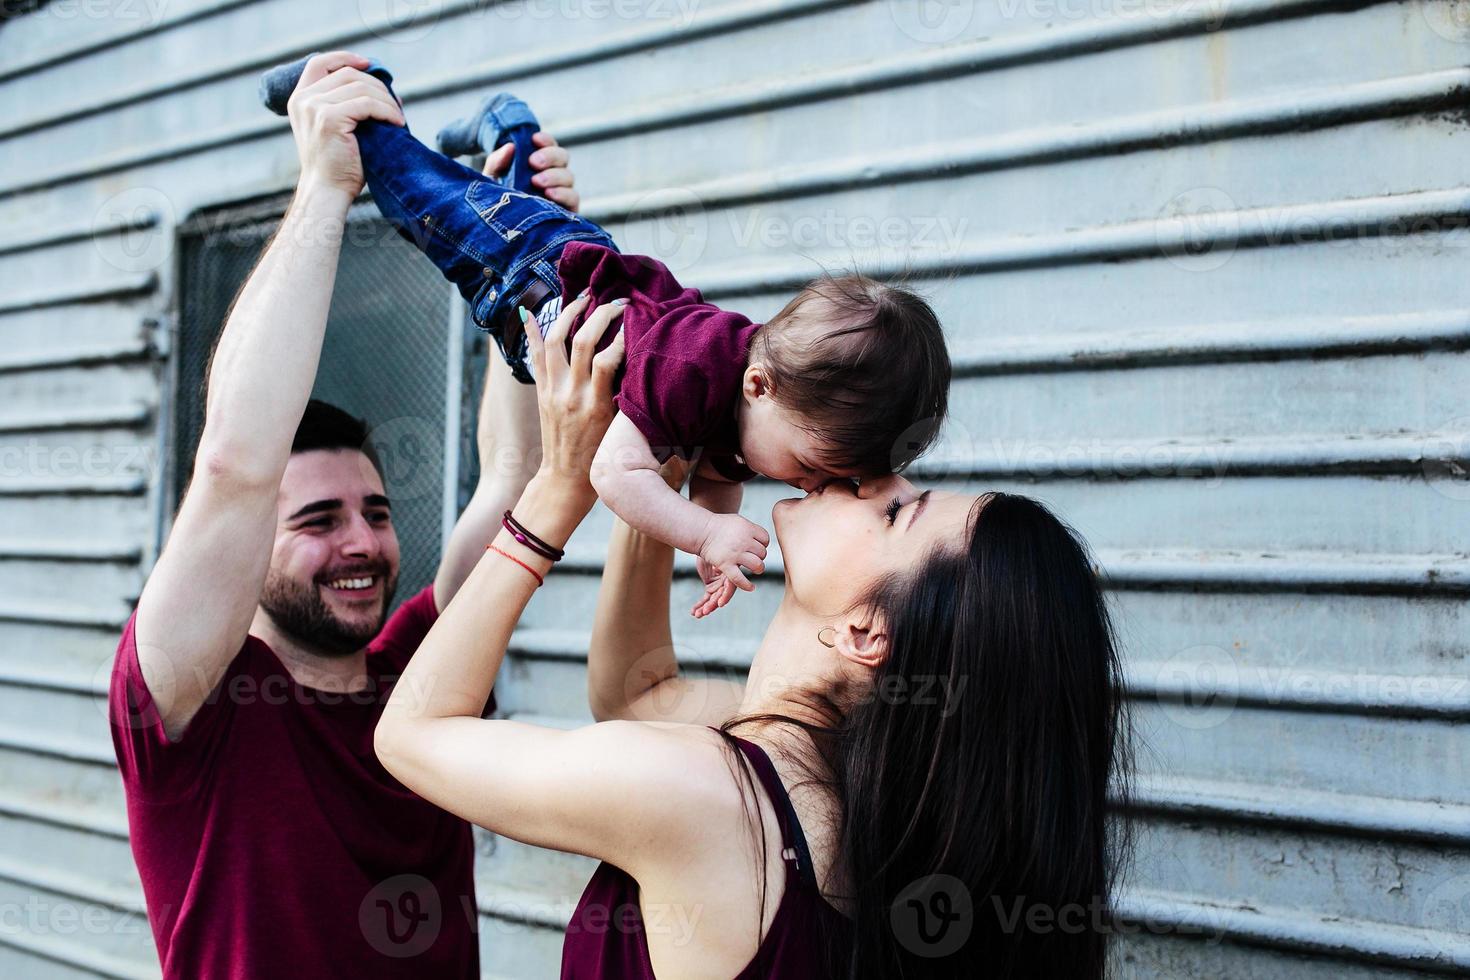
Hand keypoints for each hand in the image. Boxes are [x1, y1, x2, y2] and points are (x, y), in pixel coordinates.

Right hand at [286, 51, 402, 203]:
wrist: (328, 191)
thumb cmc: (338, 165)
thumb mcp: (334, 127)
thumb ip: (343, 104)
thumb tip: (380, 85)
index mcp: (299, 99)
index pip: (320, 63)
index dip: (346, 57)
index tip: (369, 64)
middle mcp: (303, 100)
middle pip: (348, 74)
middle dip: (377, 86)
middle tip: (396, 104)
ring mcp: (314, 108)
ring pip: (360, 87)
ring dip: (386, 100)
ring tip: (398, 117)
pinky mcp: (329, 119)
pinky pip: (367, 104)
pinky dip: (387, 111)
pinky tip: (396, 123)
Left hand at [483, 131, 579, 210]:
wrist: (496, 235)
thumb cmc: (494, 204)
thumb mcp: (490, 181)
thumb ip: (497, 162)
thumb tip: (510, 147)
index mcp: (537, 165)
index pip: (549, 146)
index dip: (545, 140)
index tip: (534, 139)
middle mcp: (552, 177)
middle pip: (563, 158)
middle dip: (550, 156)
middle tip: (533, 163)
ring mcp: (561, 194)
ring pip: (569, 177)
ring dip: (555, 176)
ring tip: (537, 183)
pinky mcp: (566, 213)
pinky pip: (573, 199)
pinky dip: (564, 194)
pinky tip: (549, 195)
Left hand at [524, 295, 626, 502]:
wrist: (565, 478)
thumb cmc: (600, 456)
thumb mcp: (618, 427)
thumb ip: (623, 394)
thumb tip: (633, 358)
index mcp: (596, 406)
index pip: (607, 359)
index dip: (622, 335)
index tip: (635, 319)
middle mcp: (571, 395)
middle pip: (582, 342)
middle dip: (601, 315)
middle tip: (617, 304)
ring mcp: (552, 392)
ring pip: (556, 341)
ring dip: (569, 314)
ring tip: (583, 298)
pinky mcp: (541, 392)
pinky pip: (535, 356)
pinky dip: (532, 332)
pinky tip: (529, 311)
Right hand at [692, 513, 767, 617]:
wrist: (702, 531)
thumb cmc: (720, 526)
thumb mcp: (739, 521)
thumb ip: (751, 530)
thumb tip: (763, 542)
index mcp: (747, 529)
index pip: (766, 539)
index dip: (763, 544)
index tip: (756, 546)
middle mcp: (743, 541)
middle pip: (762, 553)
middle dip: (759, 556)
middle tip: (751, 556)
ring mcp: (734, 554)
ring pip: (757, 565)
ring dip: (758, 568)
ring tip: (754, 569)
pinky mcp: (725, 565)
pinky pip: (740, 579)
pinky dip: (747, 585)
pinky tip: (751, 587)